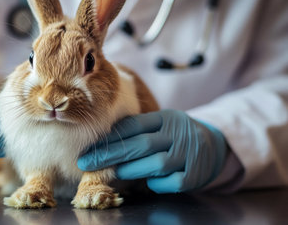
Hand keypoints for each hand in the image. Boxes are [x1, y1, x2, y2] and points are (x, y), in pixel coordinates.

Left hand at [78, 109, 226, 192]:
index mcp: (166, 118)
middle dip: (110, 155)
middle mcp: (178, 133)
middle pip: (141, 144)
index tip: (88, 147)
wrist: (213, 146)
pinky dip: (156, 183)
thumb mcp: (160, 125)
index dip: (110, 137)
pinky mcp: (195, 174)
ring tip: (112, 173)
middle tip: (87, 163)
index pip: (134, 124)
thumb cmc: (173, 136)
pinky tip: (146, 181)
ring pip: (157, 163)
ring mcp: (189, 154)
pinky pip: (172, 182)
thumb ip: (137, 130)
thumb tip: (99, 143)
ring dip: (130, 169)